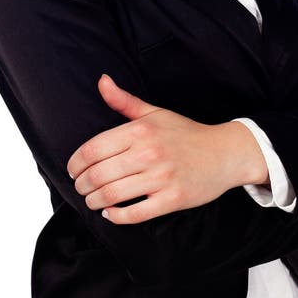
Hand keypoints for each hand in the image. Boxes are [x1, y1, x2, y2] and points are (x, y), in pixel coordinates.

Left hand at [66, 74, 244, 224]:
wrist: (225, 153)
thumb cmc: (186, 133)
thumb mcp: (154, 113)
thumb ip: (124, 101)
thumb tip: (101, 80)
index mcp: (141, 129)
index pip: (93, 148)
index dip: (75, 163)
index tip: (73, 170)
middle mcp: (149, 152)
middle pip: (98, 174)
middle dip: (82, 185)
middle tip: (81, 188)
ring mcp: (161, 177)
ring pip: (112, 195)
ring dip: (94, 201)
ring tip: (92, 200)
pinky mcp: (172, 199)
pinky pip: (135, 213)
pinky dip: (116, 217)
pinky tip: (110, 213)